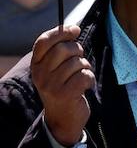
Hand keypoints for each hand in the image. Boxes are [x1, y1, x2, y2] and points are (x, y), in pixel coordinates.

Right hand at [31, 26, 93, 146]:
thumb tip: (74, 28)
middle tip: (79, 62)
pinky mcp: (64, 94)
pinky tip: (84, 87)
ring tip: (80, 78)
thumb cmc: (64, 87)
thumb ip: (60, 50)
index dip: (60, 32)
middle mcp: (40, 75)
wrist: (62, 119)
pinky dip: (89, 79)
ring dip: (85, 67)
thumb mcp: (55, 69)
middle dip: (77, 51)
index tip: (75, 30)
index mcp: (36, 65)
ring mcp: (50, 85)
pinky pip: (85, 75)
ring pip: (77, 62)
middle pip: (63, 49)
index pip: (43, 41)